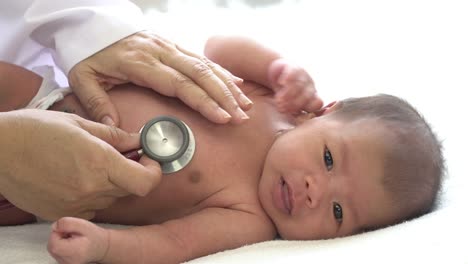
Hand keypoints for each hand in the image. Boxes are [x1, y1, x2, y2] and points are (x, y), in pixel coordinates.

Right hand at [0, 109, 160, 219]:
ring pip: (111, 199)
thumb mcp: (80, 123)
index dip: (153, 172)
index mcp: (99, 161)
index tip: (148, 160)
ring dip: (111, 184)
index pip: (145, 182)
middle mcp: (91, 187)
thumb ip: (115, 135)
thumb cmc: (36, 129)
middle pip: (130, 190)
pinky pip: (91, 208)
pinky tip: (77, 178)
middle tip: (121, 156)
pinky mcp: (61, 213)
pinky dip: (92, 196)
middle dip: (132, 173)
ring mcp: (75, 204)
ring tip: (91, 165)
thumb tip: (137, 140)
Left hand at [48, 217, 108, 263]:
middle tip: (71, 233)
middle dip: (58, 237)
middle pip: (51, 247)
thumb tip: (54, 226)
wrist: (102, 247)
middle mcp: (69, 261)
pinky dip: (60, 247)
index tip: (68, 230)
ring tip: (72, 238)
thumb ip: (67, 223)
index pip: (53, 243)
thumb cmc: (94, 236)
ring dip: (59, 241)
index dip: (57, 233)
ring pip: (53, 250)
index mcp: (74, 251)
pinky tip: (70, 244)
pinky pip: (56, 253)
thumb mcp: (83, 224)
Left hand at [69, 31, 251, 126]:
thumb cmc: (89, 52)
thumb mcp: (83, 77)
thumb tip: (113, 128)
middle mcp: (161, 53)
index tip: (222, 118)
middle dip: (224, 97)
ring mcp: (169, 46)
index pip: (179, 84)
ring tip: (245, 105)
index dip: (203, 101)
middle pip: (200, 74)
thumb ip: (97, 103)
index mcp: (141, 63)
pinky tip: (236, 83)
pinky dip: (221, 72)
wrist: (93, 23)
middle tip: (240, 117)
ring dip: (227, 86)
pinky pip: (201, 58)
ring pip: (205, 65)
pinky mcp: (173, 45)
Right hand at [268, 59, 322, 113]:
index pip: (316, 104)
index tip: (294, 114)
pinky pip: (293, 73)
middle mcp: (310, 87)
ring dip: (289, 94)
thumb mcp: (290, 105)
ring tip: (278, 101)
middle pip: (308, 95)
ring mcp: (303, 76)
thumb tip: (292, 134)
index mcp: (312, 97)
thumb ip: (294, 115)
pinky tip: (281, 83)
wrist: (281, 72)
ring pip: (300, 85)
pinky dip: (288, 78)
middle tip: (282, 109)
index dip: (306, 108)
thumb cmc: (287, 94)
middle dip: (295, 103)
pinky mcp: (293, 68)